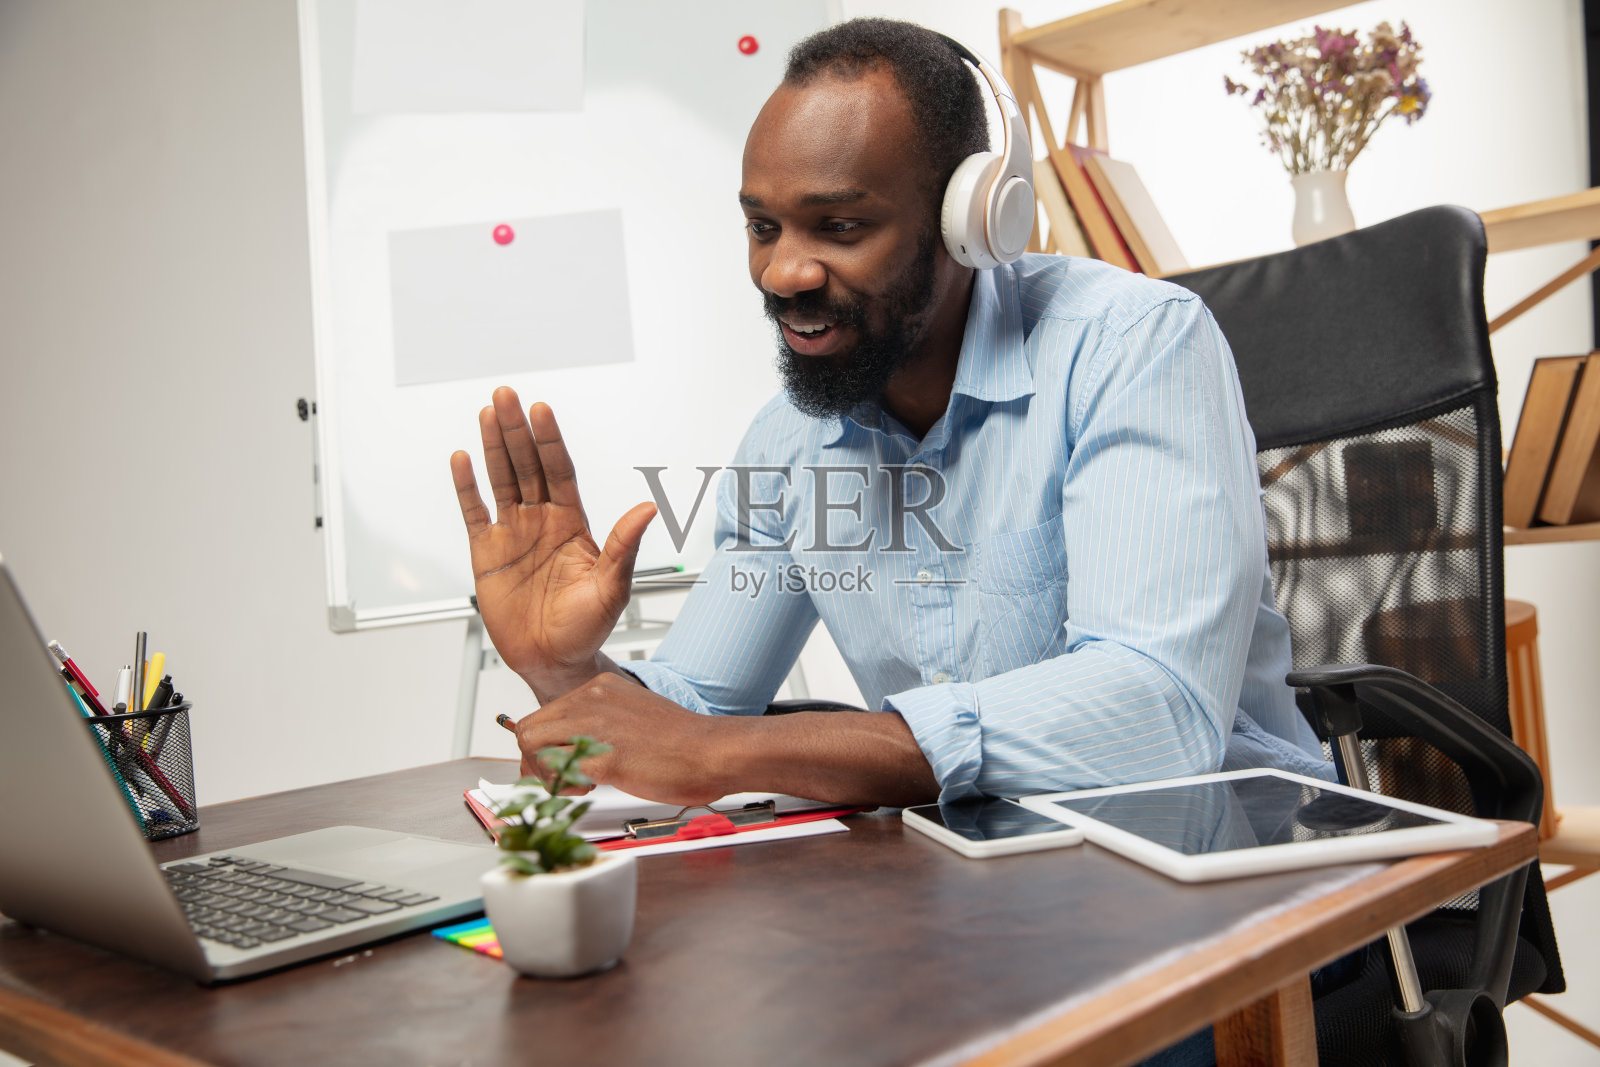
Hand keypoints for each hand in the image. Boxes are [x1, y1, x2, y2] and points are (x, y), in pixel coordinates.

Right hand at [450, 387, 655, 699]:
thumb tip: (646, 510)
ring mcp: (513, 534)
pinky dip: (466, 487)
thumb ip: (623, 547)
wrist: (553, 661)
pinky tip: (462, 458)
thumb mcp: (611, 589)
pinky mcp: (486, 553)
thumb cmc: (586, 627)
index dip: (549, 441)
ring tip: (486, 412)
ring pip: (501, 480)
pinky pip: (474, 512)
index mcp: (573, 523)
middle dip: (517, 431)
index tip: (542, 410)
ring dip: (493, 446)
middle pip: (527, 466)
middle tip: (506, 395)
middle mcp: (542, 521)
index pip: (559, 472)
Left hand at [513, 674, 733, 806]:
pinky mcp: (604, 755)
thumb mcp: (633, 717)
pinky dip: (562, 785)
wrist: (713, 752)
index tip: (554, 762)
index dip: (542, 744)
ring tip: (576, 782)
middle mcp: (593, 699)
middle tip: (557, 778)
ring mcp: (596, 725)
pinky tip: (589, 787)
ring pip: (533, 746)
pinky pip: (556, 770)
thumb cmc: (682, 743)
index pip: (545, 714)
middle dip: (535, 760)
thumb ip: (601, 725)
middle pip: (529, 729)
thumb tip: (574, 746)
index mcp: (600, 688)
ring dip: (545, 773)